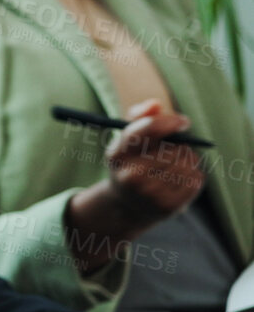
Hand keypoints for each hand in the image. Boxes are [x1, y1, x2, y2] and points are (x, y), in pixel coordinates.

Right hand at [66, 101, 201, 269]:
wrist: (128, 205)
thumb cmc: (131, 163)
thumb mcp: (128, 140)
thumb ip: (140, 116)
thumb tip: (156, 104)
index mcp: (117, 154)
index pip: (146, 130)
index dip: (168, 122)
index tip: (183, 121)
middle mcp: (130, 176)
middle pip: (174, 148)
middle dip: (180, 145)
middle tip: (175, 149)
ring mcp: (148, 194)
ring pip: (187, 163)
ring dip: (188, 159)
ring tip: (177, 163)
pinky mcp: (167, 207)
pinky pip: (195, 179)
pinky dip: (193, 174)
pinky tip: (180, 177)